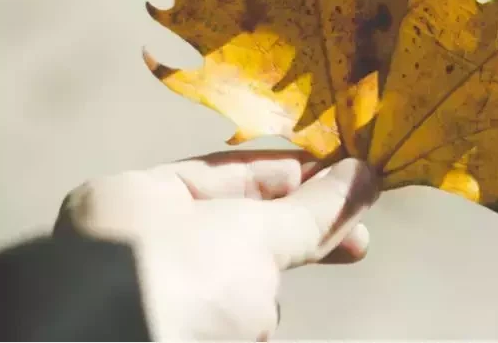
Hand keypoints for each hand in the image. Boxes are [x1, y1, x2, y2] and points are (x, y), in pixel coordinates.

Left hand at [54, 150, 378, 340]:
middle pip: (237, 230)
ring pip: (232, 283)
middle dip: (294, 240)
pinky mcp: (164, 335)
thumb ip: (312, 208)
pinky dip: (242, 329)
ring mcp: (144, 300)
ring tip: (258, 314)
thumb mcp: (253, 235)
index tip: (350, 182)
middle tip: (358, 244)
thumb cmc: (180, 281)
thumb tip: (366, 175)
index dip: (296, 174)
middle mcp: (131, 245)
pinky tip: (248, 335)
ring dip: (261, 296)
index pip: (231, 170)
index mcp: (136, 198)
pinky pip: (218, 322)